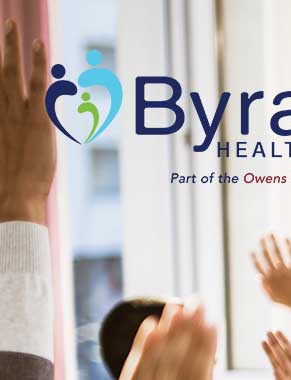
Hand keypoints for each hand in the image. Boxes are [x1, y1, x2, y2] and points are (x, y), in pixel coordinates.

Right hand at [0, 20, 53, 223]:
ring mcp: (17, 114)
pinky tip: (41, 46)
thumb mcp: (4, 153)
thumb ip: (6, 136)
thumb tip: (10, 133)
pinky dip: (39, 64)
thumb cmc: (6, 187)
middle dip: (3, 48)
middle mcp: (1, 112)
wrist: (13, 199)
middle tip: (7, 24)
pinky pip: (38, 84)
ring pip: (14, 72)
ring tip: (14, 25)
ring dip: (14, 47)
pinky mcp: (37, 120)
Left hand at [92, 302, 262, 379]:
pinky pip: (131, 374)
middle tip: (198, 301)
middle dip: (187, 330)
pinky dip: (140, 350)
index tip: (212, 322)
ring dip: (165, 332)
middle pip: (174, 363)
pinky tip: (149, 328)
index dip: (204, 348)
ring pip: (152, 363)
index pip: (195, 378)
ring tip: (177, 305)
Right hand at [250, 233, 290, 311]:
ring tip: (271, 232)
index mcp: (268, 280)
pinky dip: (289, 245)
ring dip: (273, 241)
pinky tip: (287, 237)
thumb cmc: (288, 302)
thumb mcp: (272, 297)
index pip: (258, 266)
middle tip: (263, 235)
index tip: (252, 250)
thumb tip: (258, 276)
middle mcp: (275, 274)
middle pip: (267, 255)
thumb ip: (264, 287)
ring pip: (277, 252)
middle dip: (264, 244)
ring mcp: (286, 271)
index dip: (254, 258)